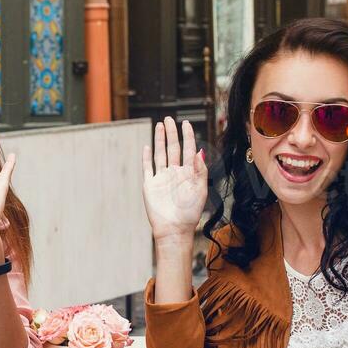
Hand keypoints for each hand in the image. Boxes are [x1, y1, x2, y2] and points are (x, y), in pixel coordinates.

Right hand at [142, 117, 206, 243]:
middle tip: (170, 119)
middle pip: (173, 148)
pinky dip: (147, 156)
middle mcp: (175, 173)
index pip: (188, 149)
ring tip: (160, 125)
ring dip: (160, 139)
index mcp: (188, 173)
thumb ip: (200, 170)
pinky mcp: (150, 185)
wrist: (174, 229)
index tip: (186, 123)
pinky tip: (147, 146)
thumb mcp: (200, 190)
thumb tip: (200, 152)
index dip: (188, 136)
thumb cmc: (190, 213)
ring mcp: (162, 178)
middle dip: (172, 133)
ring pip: (160, 154)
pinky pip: (148, 167)